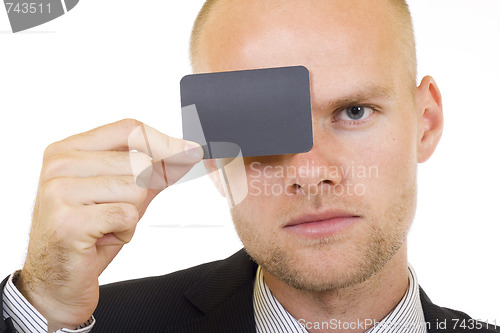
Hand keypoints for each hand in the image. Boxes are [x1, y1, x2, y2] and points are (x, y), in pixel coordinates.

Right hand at [15, 119, 202, 330]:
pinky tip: (101, 239)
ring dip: (132, 215)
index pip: (128, 129)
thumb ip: (151, 171)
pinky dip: (125, 232)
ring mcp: (59, 191)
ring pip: (137, 188)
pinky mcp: (68, 221)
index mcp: (68, 150)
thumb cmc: (88, 235)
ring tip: (105, 226)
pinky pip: (128, 215)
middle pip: (139, 161)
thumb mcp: (121, 195)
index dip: (165, 141)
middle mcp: (59, 164)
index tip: (190, 151)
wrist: (57, 281)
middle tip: (115, 212)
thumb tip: (186, 152)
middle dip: (143, 193)